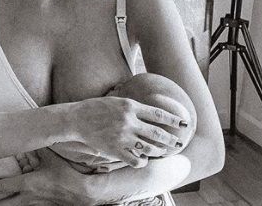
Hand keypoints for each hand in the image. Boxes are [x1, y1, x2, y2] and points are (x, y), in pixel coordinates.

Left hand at [0, 149, 92, 205]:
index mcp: (28, 184)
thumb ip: (41, 147)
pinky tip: (14, 204)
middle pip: (2, 205)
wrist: (82, 192)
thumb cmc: (67, 175)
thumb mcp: (52, 158)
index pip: (2, 186)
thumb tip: (34, 134)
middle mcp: (28, 197)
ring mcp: (35, 204)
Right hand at [68, 96, 184, 167]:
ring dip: (158, 151)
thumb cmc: (98, 108)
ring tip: (162, 152)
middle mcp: (128, 121)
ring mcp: (121, 136)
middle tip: (179, 143)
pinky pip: (134, 159)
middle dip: (170, 139)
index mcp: (130, 106)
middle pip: (156, 133)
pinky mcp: (114, 149)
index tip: (184, 124)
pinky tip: (144, 160)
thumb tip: (152, 111)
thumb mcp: (118, 100)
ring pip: (147, 147)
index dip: (173, 120)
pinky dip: (142, 161)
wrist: (77, 119)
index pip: (158, 114)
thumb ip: (134, 106)